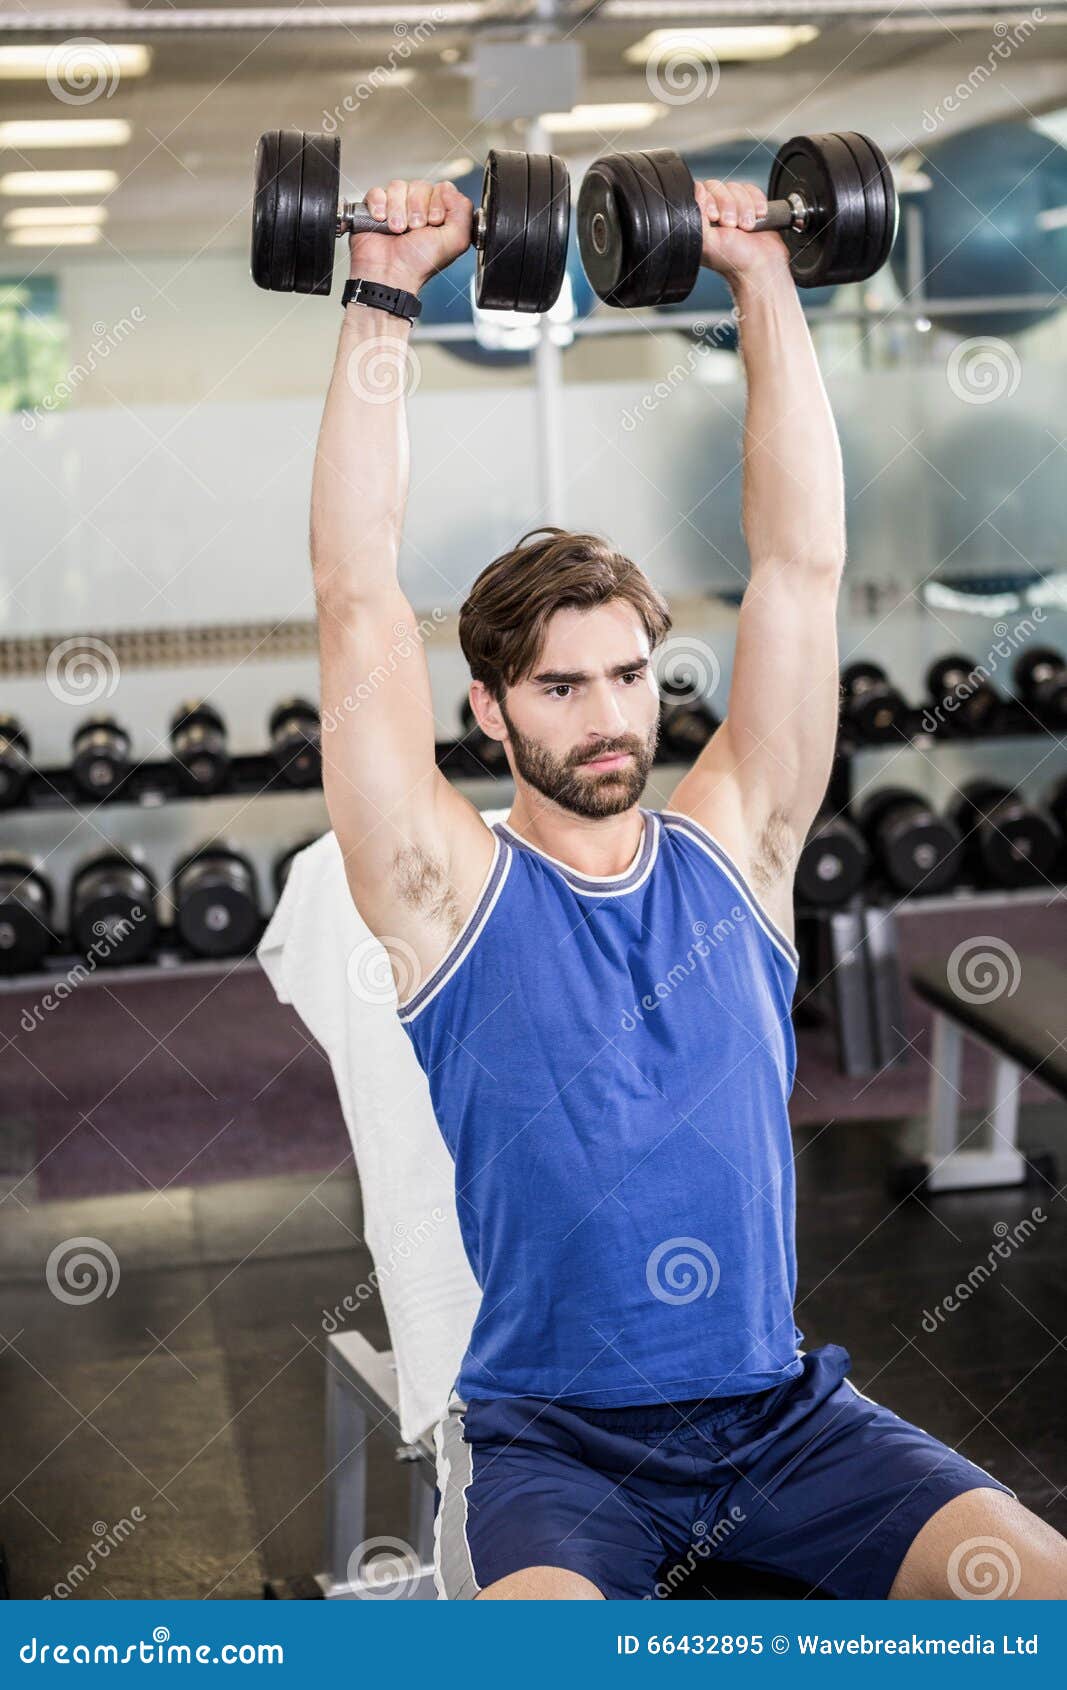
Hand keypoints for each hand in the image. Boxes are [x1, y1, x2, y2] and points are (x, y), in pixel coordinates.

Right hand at [349, 179, 471, 292]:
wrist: (390, 274)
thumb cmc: (420, 264)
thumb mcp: (455, 241)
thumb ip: (463, 211)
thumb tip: (450, 188)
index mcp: (438, 215)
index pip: (441, 188)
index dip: (437, 204)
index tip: (433, 224)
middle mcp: (418, 210)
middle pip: (420, 185)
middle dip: (417, 208)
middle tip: (414, 230)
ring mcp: (396, 207)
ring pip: (398, 186)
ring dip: (398, 210)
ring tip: (397, 230)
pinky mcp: (375, 208)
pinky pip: (377, 191)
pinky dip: (379, 205)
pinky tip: (381, 221)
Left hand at [694, 178, 790, 285]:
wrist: (760, 266)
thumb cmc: (733, 260)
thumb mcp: (707, 241)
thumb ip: (695, 217)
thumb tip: (695, 191)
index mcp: (699, 220)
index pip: (700, 191)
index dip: (710, 200)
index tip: (716, 218)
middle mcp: (714, 212)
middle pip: (718, 186)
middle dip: (729, 205)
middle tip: (733, 225)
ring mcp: (732, 207)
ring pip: (736, 187)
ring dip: (745, 207)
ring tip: (746, 226)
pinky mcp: (750, 204)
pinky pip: (751, 189)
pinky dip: (757, 202)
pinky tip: (758, 217)